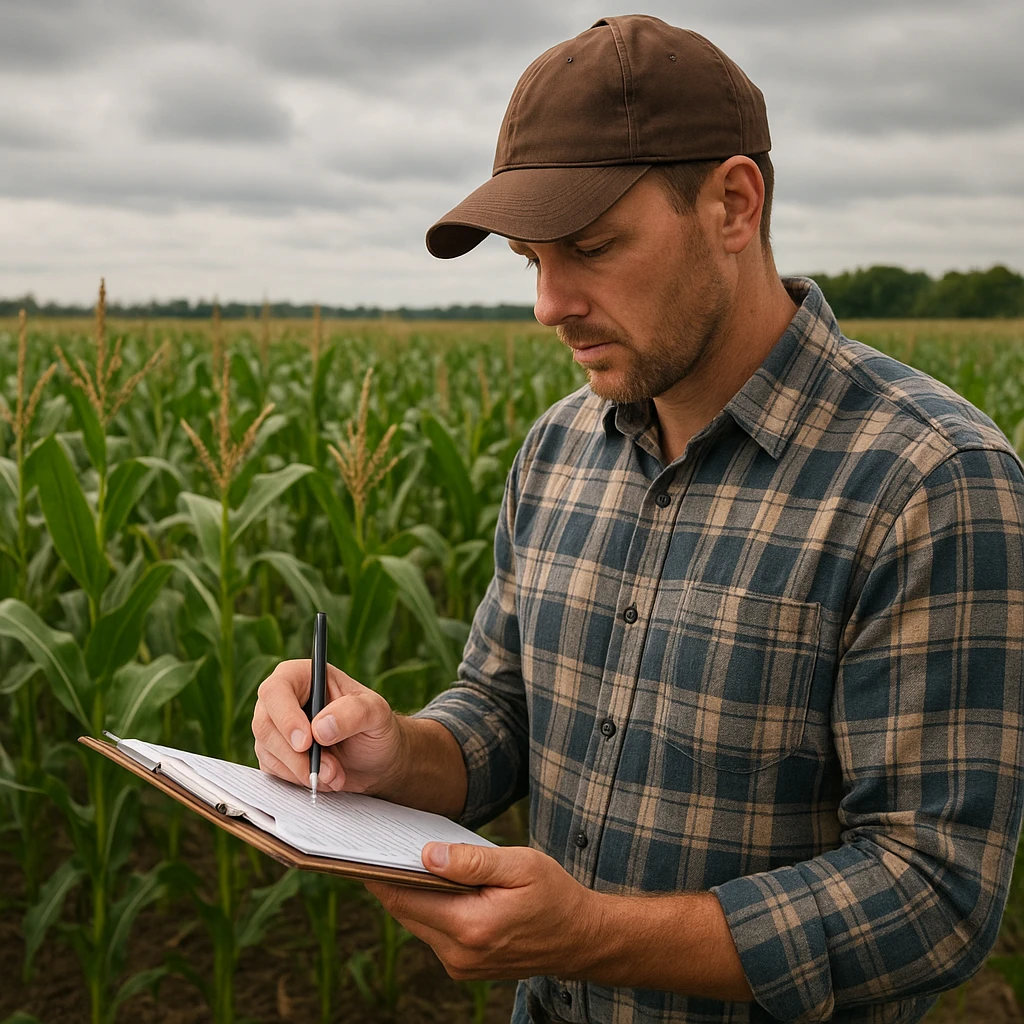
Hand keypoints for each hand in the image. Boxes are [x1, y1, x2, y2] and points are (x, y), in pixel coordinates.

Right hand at [252, 659, 401, 794]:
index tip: (306, 742)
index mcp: (304, 676)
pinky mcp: (274, 753)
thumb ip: (354, 713)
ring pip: (268, 750)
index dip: (286, 717)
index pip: (277, 690)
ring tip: (335, 773)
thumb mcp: (376, 713)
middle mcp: (284, 699)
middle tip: (329, 768)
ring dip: (302, 770)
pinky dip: (298, 779)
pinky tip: (324, 777)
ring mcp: (276, 727)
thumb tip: (321, 727)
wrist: (376, 759)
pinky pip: (272, 769)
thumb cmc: (375, 727)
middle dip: (297, 755)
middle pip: (265, 724)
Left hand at [365, 842, 597, 981]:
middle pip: (405, 911)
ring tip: (408, 857)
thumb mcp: (520, 866)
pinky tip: (435, 883)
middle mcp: (459, 953)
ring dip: (412, 893)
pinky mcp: (464, 966)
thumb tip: (426, 854)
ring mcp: (460, 965)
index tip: (364, 848)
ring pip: (418, 922)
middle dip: (392, 878)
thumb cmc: (555, 894)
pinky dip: (430, 907)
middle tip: (381, 843)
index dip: (380, 873)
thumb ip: (472, 861)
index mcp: (471, 926)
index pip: (405, 898)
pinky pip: (434, 932)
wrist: (581, 938)